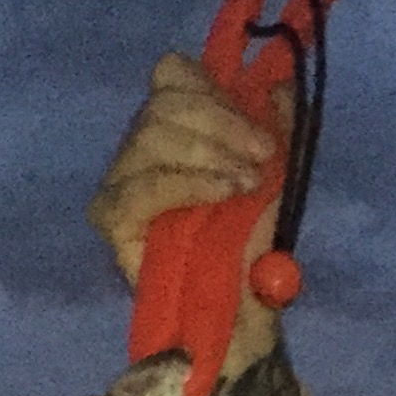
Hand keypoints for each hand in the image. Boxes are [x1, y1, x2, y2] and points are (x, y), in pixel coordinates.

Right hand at [86, 52, 288, 387]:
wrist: (243, 320)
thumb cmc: (252, 253)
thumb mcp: (275, 183)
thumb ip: (276, 130)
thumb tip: (283, 81)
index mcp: (175, 129)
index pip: (172, 74)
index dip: (214, 90)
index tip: (260, 130)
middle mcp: (141, 149)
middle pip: (164, 101)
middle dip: (221, 123)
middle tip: (260, 158)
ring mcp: (121, 183)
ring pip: (152, 136)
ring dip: (209, 153)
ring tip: (245, 185)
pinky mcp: (113, 220)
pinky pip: (141, 185)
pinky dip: (188, 183)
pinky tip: (222, 195)